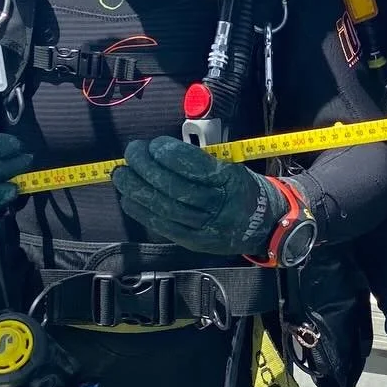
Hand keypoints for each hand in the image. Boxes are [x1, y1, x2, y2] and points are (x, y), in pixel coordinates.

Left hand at [112, 135, 283, 256]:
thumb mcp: (233, 166)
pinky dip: (142, 212)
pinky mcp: (194, 242)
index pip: (196, 168)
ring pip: (166, 208)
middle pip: (176, 189)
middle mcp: (219, 207)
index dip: (170, 155)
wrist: (264, 226)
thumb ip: (201, 160)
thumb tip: (161, 151)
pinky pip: (164, 227)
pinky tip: (128, 199)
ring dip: (138, 190)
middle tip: (132, 152)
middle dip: (147, 169)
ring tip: (122, 174)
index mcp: (231, 182)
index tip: (154, 144)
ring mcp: (205, 228)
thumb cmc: (245, 189)